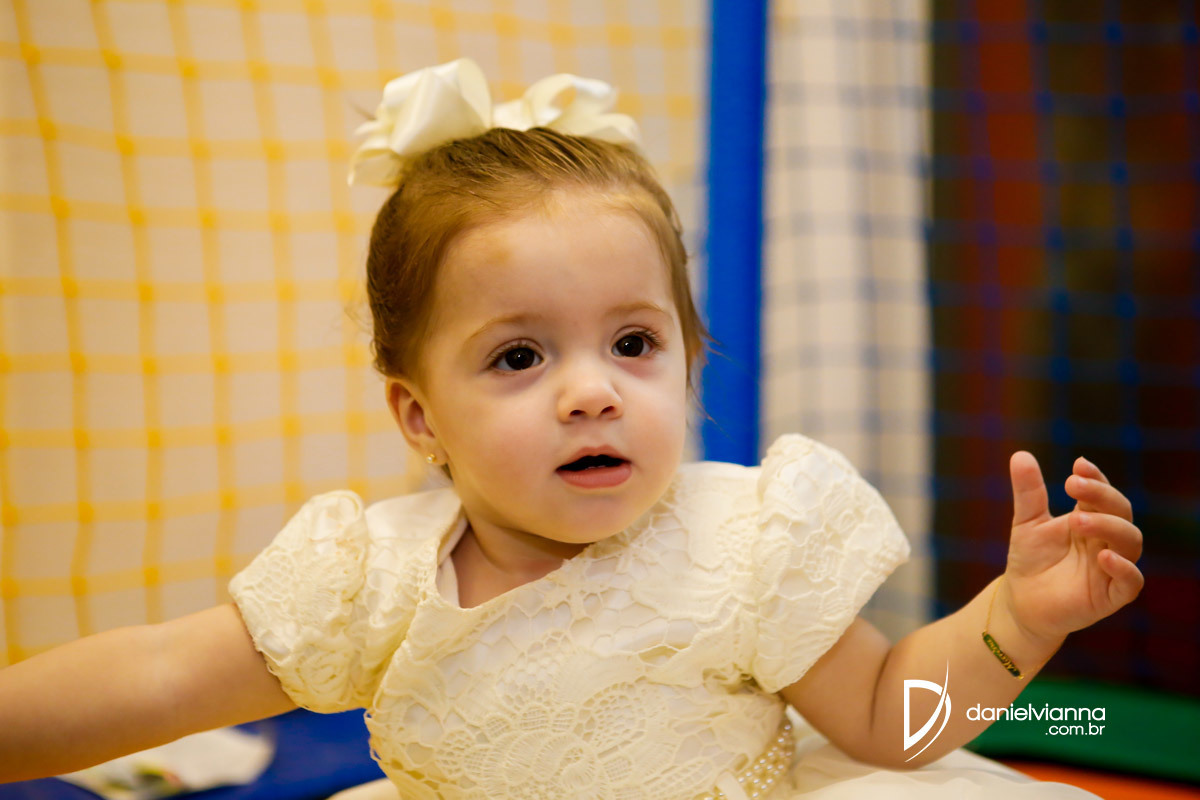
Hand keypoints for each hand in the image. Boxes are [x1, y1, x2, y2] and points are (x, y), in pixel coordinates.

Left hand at [1001, 452, 1143, 643]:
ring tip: (1076, 520)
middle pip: (1121, 512)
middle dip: (1101, 496)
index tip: (1078, 466)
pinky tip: (1103, 556)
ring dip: (1108, 526)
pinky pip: (1132, 582)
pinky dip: (1124, 568)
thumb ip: (1027, 491)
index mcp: (1090, 519)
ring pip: (1130, 542)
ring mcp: (1111, 567)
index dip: (1096, 478)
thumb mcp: (1026, 522)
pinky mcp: (1111, 596)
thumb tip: (1020, 454)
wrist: (1021, 602)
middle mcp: (1106, 540)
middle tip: (1073, 486)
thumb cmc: (1029, 560)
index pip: (1103, 494)